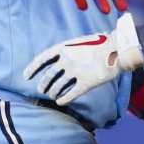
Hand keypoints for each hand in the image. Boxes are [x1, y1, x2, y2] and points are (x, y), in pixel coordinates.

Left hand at [24, 14, 143, 104]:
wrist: (118, 47)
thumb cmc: (100, 43)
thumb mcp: (80, 42)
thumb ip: (69, 51)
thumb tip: (59, 60)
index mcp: (64, 47)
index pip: (42, 59)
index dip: (32, 68)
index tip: (26, 76)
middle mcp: (67, 60)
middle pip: (48, 76)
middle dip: (43, 85)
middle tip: (42, 90)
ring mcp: (76, 72)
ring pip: (57, 87)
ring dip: (53, 93)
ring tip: (52, 96)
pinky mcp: (86, 83)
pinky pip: (70, 95)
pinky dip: (64, 100)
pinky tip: (61, 102)